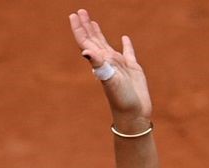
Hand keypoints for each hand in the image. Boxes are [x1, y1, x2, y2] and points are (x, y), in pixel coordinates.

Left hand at [68, 8, 152, 131]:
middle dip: (86, 26)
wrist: (134, 115)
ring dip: (99, 33)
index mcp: (100, 62)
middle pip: (93, 39)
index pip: (86, 41)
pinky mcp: (133, 69)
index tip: (73, 15)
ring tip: (93, 21)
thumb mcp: (109, 80)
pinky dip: (126, 44)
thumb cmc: (121, 100)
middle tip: (80, 11)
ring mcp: (119, 65)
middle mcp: (107, 62)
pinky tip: (124, 37)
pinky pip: (128, 52)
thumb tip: (85, 50)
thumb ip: (98, 64)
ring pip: (106, 44)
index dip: (79, 29)